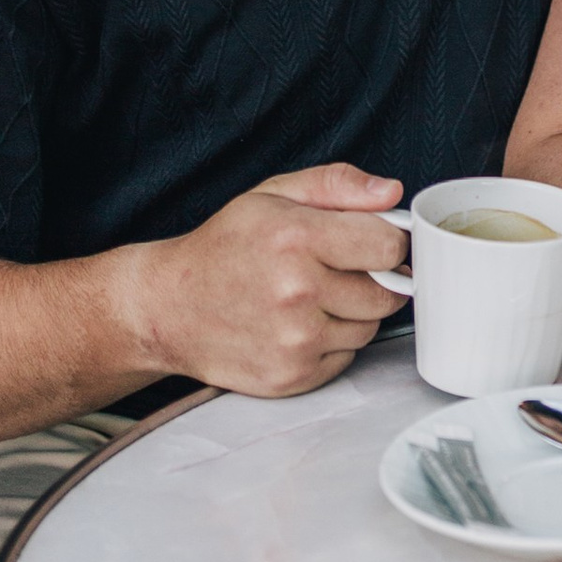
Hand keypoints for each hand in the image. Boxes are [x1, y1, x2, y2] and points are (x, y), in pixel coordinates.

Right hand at [116, 164, 412, 397]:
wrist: (169, 308)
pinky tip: (299, 324)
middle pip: (388, 292)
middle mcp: (297, 291)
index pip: (389, 246)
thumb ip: (338, 185)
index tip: (372, 242)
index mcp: (296, 237)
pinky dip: (332, 342)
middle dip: (374, 279)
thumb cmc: (224, 247)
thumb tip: (392, 192)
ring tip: (313, 296)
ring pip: (370, 327)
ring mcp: (294, 340)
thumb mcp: (274, 195)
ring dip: (354, 312)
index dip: (388, 242)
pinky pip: (346, 357)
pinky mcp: (291, 376)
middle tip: (338, 270)